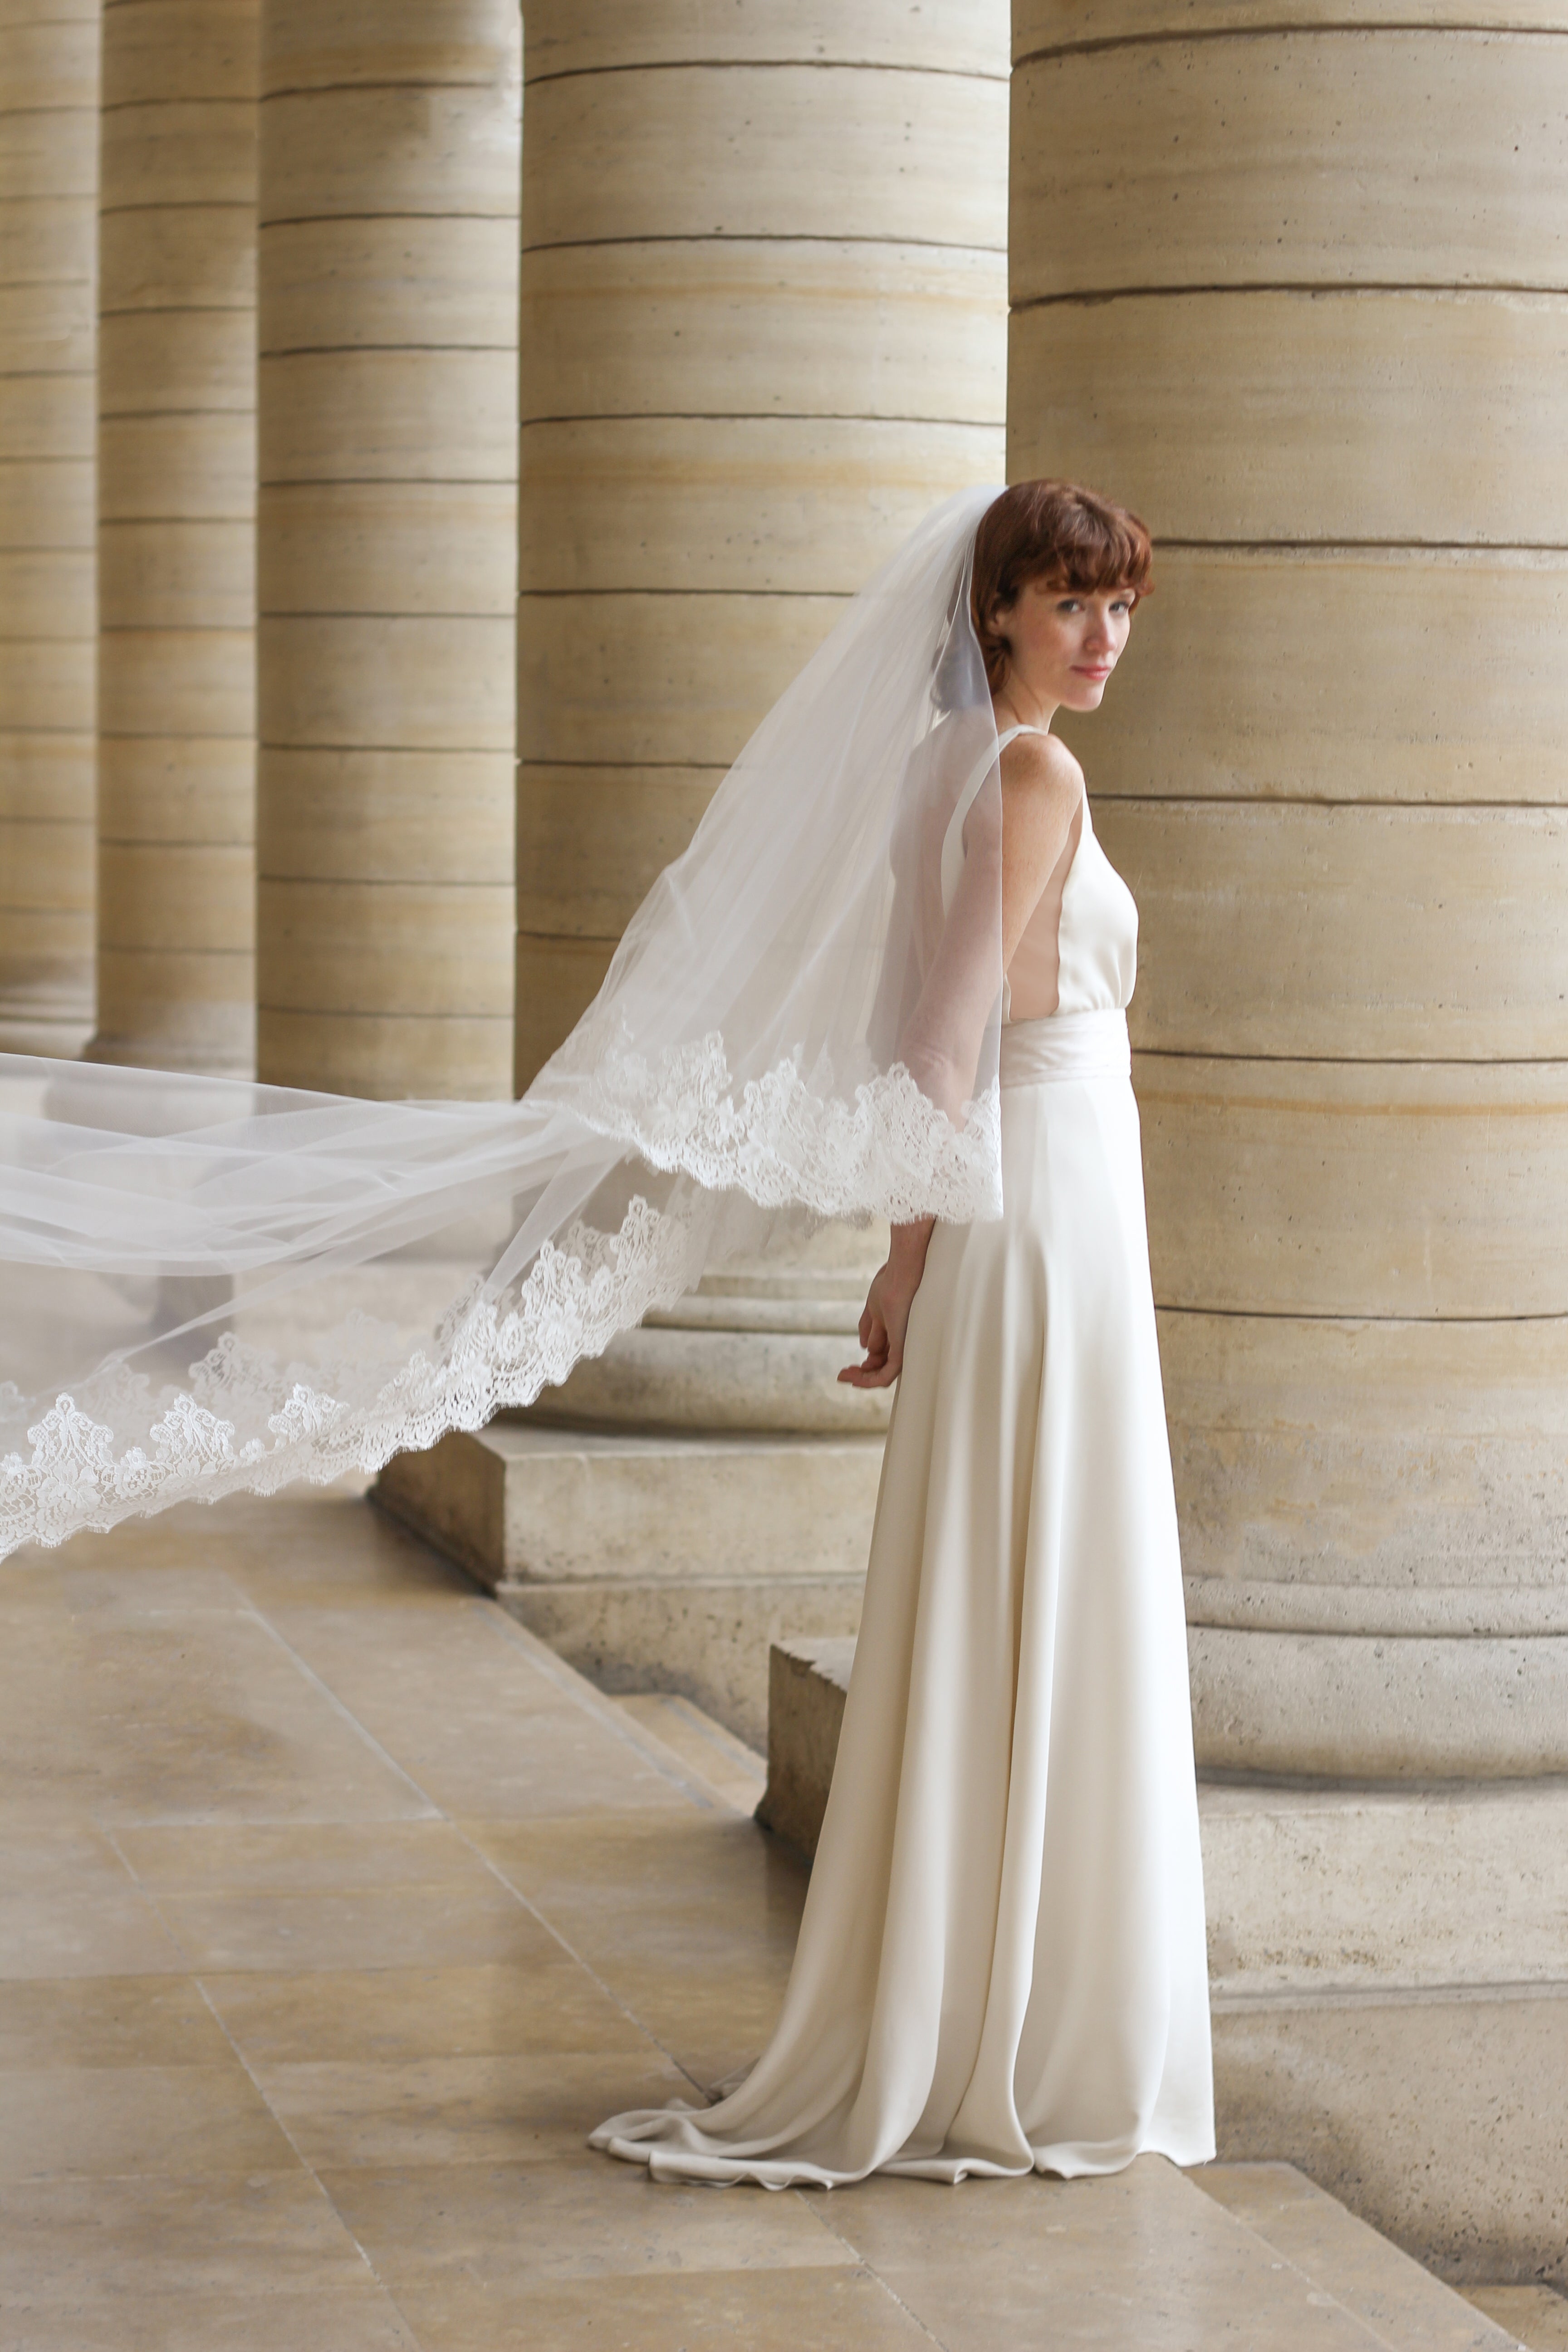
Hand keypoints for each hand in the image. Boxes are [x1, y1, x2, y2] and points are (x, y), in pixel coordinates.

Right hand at [838, 1220, 934, 1389]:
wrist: (901, 1273)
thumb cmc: (891, 1285)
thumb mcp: (874, 1309)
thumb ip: (870, 1329)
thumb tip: (864, 1347)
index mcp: (896, 1334)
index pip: (880, 1359)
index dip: (863, 1366)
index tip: (846, 1367)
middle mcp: (902, 1344)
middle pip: (880, 1368)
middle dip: (860, 1374)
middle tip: (842, 1374)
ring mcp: (904, 1348)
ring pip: (882, 1375)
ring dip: (862, 1379)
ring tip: (844, 1375)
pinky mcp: (902, 1350)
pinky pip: (886, 1375)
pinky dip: (869, 1379)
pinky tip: (854, 1377)